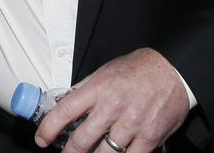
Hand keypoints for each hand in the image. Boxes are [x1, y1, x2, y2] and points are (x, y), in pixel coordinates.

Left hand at [36, 48, 189, 152]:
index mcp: (98, 88)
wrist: (172, 70)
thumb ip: (85, 90)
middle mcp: (113, 106)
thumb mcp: (105, 72)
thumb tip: (64, 103)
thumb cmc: (138, 70)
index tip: (41, 139)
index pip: (65, 111)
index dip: (48, 128)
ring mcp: (131, 124)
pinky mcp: (149, 137)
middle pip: (81, 140)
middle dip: (69, 152)